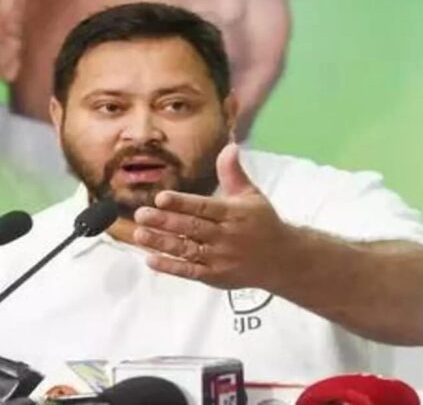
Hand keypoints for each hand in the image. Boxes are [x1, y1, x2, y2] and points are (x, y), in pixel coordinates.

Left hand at [133, 143, 290, 288]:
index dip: (182, 203)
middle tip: (141, 214)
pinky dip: (171, 267)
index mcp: (234, 214)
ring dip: (162, 243)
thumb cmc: (262, 223)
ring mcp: (220, 259)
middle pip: (192, 229)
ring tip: (139, 235)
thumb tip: (230, 146)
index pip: (204, 207)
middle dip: (165, 222)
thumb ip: (233, 173)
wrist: (283, 260)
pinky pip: (191, 272)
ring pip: (187, 250)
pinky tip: (150, 260)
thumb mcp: (251, 195)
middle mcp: (226, 236)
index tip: (161, 198)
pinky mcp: (216, 277)